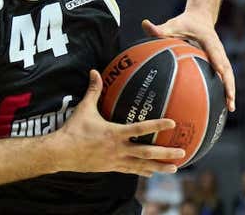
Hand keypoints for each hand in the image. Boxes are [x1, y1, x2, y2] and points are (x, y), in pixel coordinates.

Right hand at [52, 70, 183, 177]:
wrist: (62, 153)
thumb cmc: (73, 129)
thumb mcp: (84, 108)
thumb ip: (93, 91)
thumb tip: (94, 71)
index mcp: (114, 133)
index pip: (140, 129)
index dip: (157, 125)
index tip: (173, 123)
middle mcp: (118, 148)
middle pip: (147, 152)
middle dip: (166, 153)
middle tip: (183, 153)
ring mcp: (116, 160)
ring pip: (142, 165)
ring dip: (160, 167)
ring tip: (175, 168)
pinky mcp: (111, 167)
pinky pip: (131, 170)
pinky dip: (143, 171)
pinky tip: (152, 172)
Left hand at [143, 11, 235, 111]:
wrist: (201, 18)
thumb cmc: (185, 23)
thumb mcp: (173, 24)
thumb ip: (160, 28)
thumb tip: (145, 24)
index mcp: (209, 41)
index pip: (215, 53)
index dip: (218, 63)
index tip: (219, 75)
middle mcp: (219, 50)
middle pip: (227, 69)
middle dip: (229, 84)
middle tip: (230, 101)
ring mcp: (221, 57)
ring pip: (228, 75)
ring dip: (230, 90)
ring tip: (230, 108)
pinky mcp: (220, 62)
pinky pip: (224, 76)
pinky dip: (224, 88)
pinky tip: (221, 104)